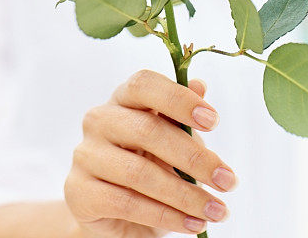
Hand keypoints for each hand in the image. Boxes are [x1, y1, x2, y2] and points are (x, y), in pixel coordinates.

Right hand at [64, 69, 237, 237]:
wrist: (116, 217)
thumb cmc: (148, 168)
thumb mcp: (170, 143)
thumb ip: (181, 117)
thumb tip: (201, 85)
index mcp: (122, 99)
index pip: (143, 84)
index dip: (178, 99)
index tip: (213, 122)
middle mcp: (99, 120)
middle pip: (147, 130)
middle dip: (194, 158)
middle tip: (228, 180)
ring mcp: (85, 155)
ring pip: (140, 172)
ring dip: (185, 195)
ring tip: (216, 211)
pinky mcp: (79, 191)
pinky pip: (127, 203)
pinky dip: (165, 217)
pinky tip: (192, 224)